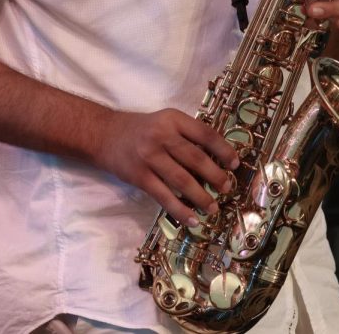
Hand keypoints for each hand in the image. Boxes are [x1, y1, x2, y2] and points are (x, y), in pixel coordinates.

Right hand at [97, 108, 239, 225]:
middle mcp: (162, 136)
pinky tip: (192, 219)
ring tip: (213, 207)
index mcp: (174, 119)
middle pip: (196, 158)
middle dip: (215, 176)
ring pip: (182, 180)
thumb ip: (187, 134)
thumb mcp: (166, 121)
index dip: (223, 150)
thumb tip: (217, 157)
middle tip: (227, 188)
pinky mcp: (139, 176)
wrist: (104, 134)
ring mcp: (150, 157)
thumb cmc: (143, 129)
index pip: (205, 134)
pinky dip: (180, 209)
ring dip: (201, 196)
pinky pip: (164, 196)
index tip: (235, 164)